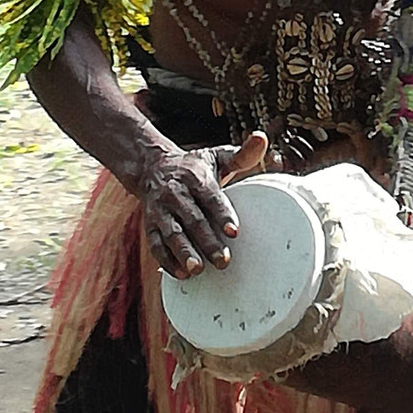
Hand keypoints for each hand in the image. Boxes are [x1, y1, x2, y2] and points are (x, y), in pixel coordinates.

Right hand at [141, 132, 268, 279]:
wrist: (152, 167)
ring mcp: (161, 210)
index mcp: (195, 176)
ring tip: (197, 269)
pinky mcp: (150, 225)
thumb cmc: (194, 167)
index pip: (210, 196)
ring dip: (183, 252)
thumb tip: (261, 138)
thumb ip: (241, 154)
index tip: (234, 231)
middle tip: (223, 261)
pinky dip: (166, 260)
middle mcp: (176, 193)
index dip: (222, 214)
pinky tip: (180, 274)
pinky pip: (155, 244)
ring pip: (171, 233)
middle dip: (207, 241)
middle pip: (192, 219)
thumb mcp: (216, 157)